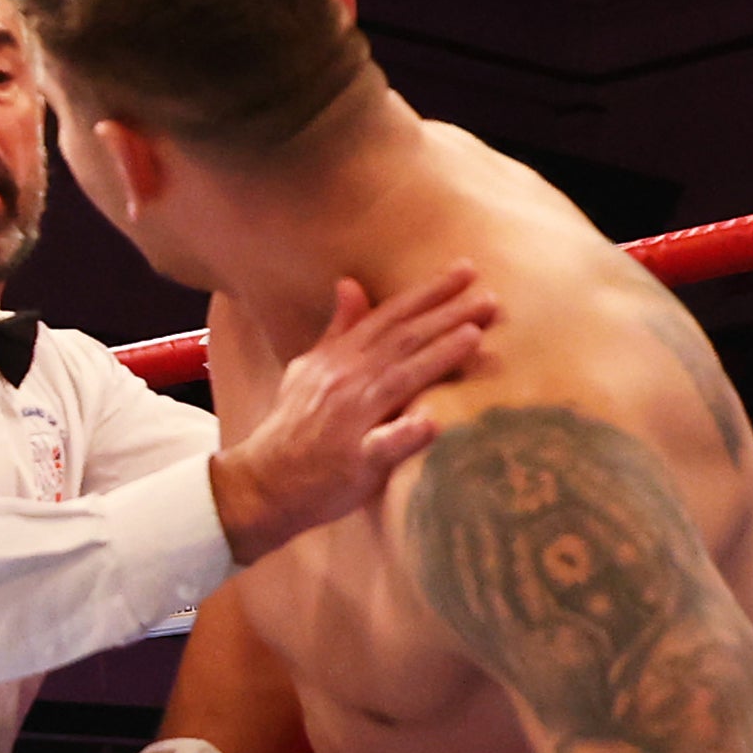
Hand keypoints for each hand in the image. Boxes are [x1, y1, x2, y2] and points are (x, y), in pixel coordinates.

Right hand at [209, 261, 492, 562]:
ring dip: (437, 356)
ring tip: (474, 335)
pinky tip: (433, 423)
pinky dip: (406, 433)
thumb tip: (351, 284)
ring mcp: (349, 421)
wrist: (263, 483)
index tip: (466, 270)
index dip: (427, 293)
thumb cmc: (293, 427)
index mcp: (338, 359)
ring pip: (398, 380)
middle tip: (489, 297)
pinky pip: (382, 444)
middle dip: (446, 315)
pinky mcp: (353, 461)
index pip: (388, 317)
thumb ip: (338, 330)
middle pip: (402, 341)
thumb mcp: (308, 370)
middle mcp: (345, 382)